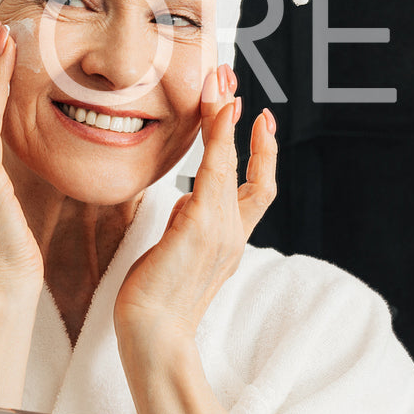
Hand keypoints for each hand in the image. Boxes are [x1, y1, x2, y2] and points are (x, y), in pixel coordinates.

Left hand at [113, 63, 277, 357]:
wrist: (152, 334)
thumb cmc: (154, 299)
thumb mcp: (175, 252)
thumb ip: (186, 224)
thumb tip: (185, 199)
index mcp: (229, 240)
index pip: (256, 190)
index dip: (261, 153)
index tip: (257, 118)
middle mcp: (233, 233)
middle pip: (253, 169)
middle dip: (245, 124)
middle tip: (231, 79)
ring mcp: (222, 229)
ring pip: (231, 162)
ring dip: (224, 117)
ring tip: (219, 79)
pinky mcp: (202, 226)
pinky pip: (215, 171)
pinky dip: (219, 138)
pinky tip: (216, 110)